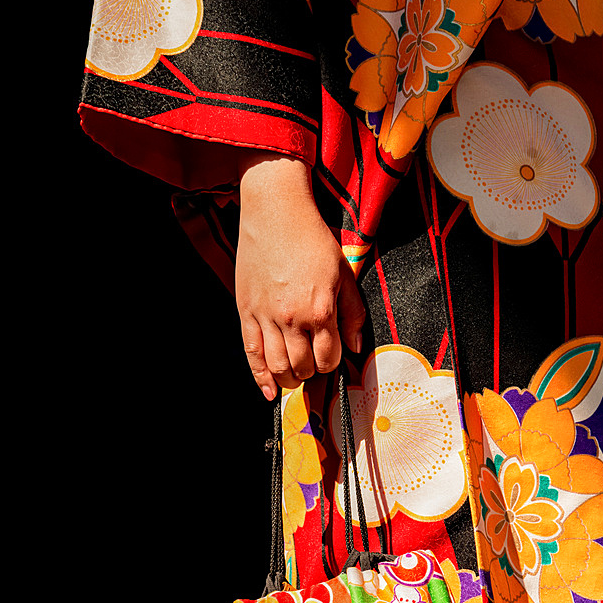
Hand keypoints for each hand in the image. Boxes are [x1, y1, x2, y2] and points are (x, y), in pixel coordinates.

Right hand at [235, 153, 364, 399]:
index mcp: (321, 309)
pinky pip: (251, 353)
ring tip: (295, 376)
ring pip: (277, 366)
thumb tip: (356, 346)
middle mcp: (293, 318)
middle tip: (313, 365)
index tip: (332, 357)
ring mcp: (266, 317)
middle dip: (311, 372)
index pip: (329, 358)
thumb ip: (353, 312)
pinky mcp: (246, 312)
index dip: (333, 363)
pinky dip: (259, 377)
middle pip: (303, 367)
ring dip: (288, 378)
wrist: (275, 211)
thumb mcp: (344, 273)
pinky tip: (268, 391)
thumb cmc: (311, 238)